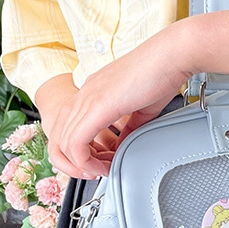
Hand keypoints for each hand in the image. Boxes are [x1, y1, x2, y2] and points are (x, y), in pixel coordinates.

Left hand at [35, 29, 191, 177]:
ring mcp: (88, 98)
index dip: (81, 152)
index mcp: (93, 93)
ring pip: (62, 144)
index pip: (69, 128)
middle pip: (57, 138)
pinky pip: (75, 143)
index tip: (102, 162)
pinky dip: (85, 161)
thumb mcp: (142, 108)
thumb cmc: (163, 74)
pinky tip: (102, 165)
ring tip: (101, 170)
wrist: (172, 55)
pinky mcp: (97, 106)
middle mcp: (85, 94)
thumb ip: (129, 129)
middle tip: (95, 172)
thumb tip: (123, 147)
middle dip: (73, 164)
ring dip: (79, 165)